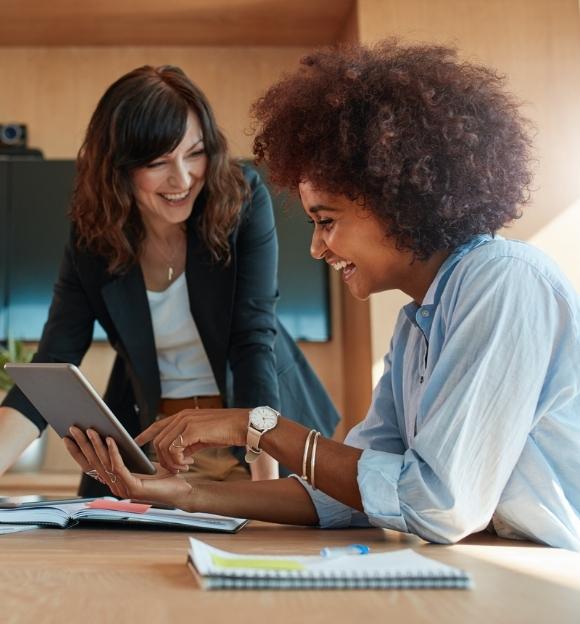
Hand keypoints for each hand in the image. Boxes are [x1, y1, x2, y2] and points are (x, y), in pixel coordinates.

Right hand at [65, 426, 191, 505]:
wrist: (181, 490)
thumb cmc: (163, 475)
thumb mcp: (140, 462)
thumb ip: (125, 455)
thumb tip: (110, 437)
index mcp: (114, 480)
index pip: (90, 465)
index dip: (78, 451)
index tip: (68, 436)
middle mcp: (114, 486)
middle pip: (93, 463)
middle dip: (82, 444)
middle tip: (74, 428)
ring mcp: (122, 488)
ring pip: (104, 463)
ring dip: (96, 445)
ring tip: (91, 429)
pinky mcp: (132, 487)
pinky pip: (119, 466)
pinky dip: (113, 452)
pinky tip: (111, 439)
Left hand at [134, 408, 248, 472]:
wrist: (244, 425)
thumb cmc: (227, 430)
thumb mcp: (203, 435)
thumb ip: (188, 441)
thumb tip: (179, 454)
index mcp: (184, 415)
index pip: (157, 425)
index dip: (145, 435)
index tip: (135, 443)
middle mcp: (182, 416)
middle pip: (158, 440)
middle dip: (162, 458)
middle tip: (177, 468)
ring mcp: (186, 422)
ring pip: (163, 446)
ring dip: (170, 462)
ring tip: (184, 467)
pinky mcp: (192, 430)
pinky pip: (174, 449)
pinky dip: (177, 460)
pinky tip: (189, 463)